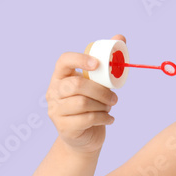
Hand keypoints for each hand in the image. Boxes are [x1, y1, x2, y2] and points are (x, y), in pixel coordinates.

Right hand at [46, 33, 123, 154]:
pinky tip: (109, 119)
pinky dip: (104, 118)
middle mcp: (54, 92)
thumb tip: (121, 37)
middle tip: (114, 98)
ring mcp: (56, 111)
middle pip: (76, 84)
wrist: (84, 138)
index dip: (80, 60)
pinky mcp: (64, 128)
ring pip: (83, 103)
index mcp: (60, 77)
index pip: (63, 61)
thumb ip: (107, 64)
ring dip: (103, 105)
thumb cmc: (92, 106)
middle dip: (100, 90)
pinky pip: (87, 119)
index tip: (97, 64)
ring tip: (110, 108)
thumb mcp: (99, 85)